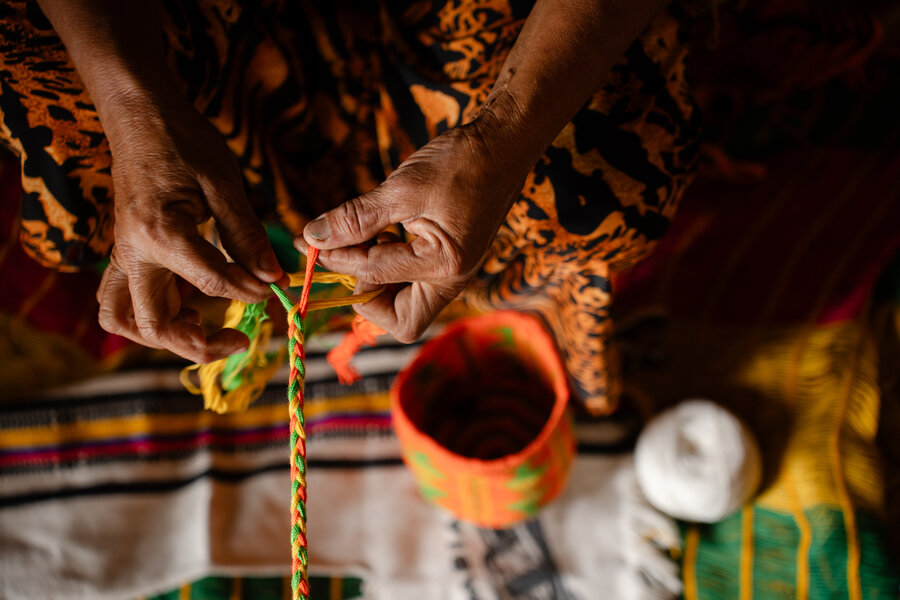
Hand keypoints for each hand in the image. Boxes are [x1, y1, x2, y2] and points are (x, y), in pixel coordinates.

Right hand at [96, 87, 283, 362]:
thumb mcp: (224, 183)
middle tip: (241, 339)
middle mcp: (132, 253)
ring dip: (164, 337)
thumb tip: (275, 277)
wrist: (139, 114)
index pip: (212, 283)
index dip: (251, 290)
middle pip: (153, 326)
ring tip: (207, 326)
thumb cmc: (184, 141)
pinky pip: (126, 302)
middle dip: (199, 344)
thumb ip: (247, 235)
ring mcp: (123, 256)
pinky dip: (155, 316)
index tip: (275, 286)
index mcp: (160, 232)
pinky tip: (192, 305)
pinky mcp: (126, 255)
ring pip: (125, 322)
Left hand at [294, 119, 530, 341]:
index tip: (314, 242)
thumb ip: (356, 218)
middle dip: (367, 296)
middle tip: (349, 256)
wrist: (503, 145)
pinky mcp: (446, 261)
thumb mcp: (402, 188)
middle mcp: (451, 280)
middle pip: (400, 320)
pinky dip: (387, 265)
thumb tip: (313, 237)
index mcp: (444, 267)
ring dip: (374, 279)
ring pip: (404, 304)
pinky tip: (382, 233)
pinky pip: (410, 281)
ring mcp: (450, 273)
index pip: (376, 278)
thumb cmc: (461, 163)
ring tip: (365, 237)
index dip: (340, 260)